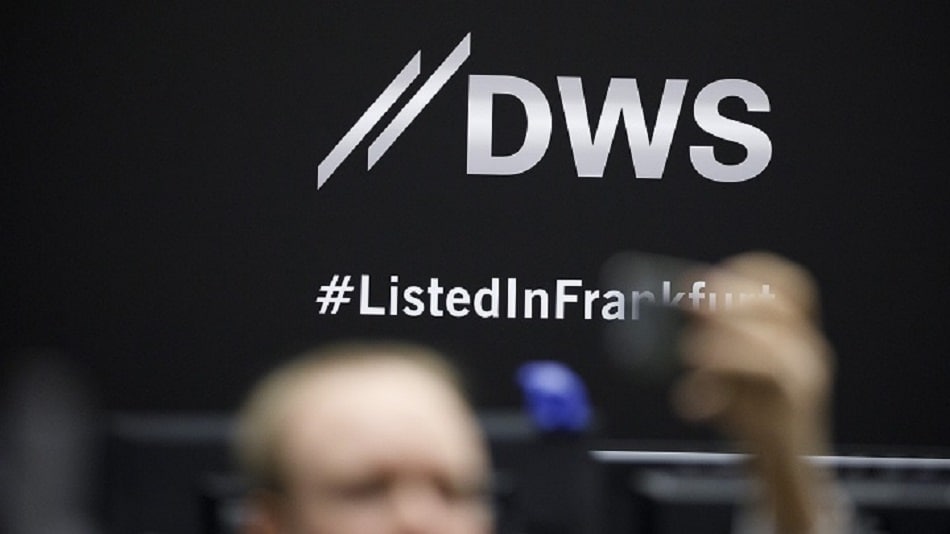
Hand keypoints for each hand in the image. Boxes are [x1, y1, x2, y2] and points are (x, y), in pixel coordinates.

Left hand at [674, 252, 834, 532]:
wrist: (783, 470)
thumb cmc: (755, 419)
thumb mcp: (729, 373)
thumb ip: (714, 343)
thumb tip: (679, 313)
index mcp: (797, 333)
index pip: (791, 286)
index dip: (752, 272)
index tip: (708, 278)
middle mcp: (808, 348)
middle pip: (778, 305)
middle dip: (731, 299)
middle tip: (692, 305)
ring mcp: (807, 375)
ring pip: (772, 340)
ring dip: (726, 338)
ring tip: (692, 350)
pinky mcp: (796, 404)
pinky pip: (765, 372)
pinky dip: (728, 368)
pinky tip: (699, 387)